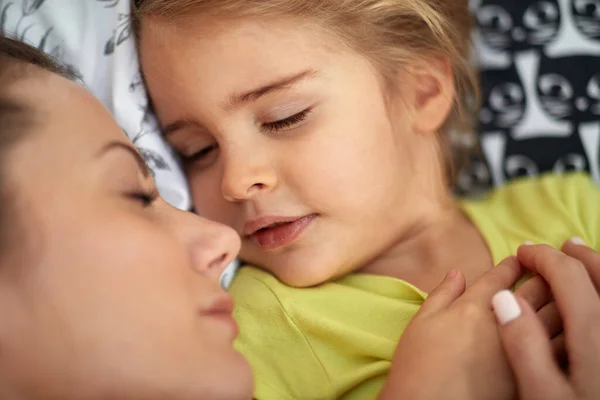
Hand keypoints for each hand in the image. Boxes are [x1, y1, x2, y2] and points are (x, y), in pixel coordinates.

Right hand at [378, 257, 559, 399]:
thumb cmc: (418, 366)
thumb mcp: (420, 324)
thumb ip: (441, 295)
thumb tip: (458, 273)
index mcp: (475, 306)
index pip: (503, 276)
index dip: (514, 264)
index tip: (519, 259)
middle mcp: (505, 323)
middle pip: (538, 289)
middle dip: (544, 274)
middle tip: (544, 269)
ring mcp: (524, 351)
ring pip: (558, 314)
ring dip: (561, 298)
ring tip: (559, 293)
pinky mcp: (533, 375)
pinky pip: (562, 345)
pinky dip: (566, 330)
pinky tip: (564, 328)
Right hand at [493, 240, 599, 399]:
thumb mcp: (542, 394)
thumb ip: (523, 345)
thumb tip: (505, 299)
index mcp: (593, 334)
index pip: (568, 276)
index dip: (543, 258)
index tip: (521, 252)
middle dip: (574, 256)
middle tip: (552, 249)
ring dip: (599, 267)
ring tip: (580, 259)